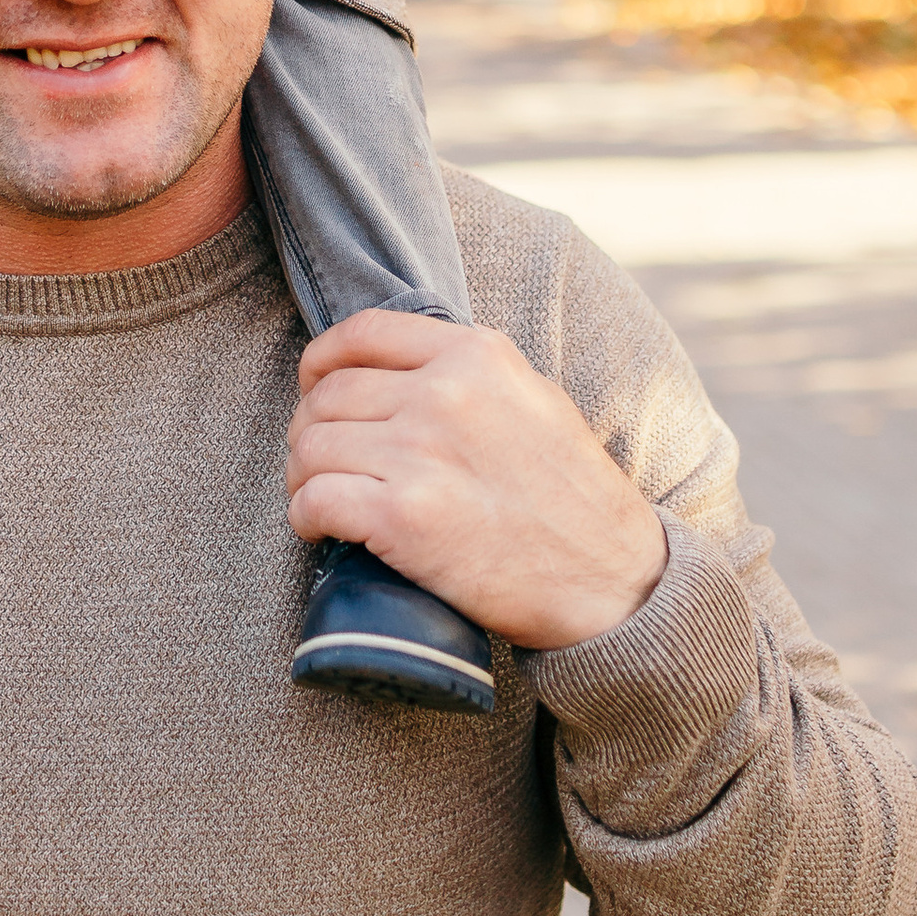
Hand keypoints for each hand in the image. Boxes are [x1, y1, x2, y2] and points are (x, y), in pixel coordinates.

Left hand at [286, 311, 666, 653]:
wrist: (611, 581)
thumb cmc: (572, 498)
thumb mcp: (532, 400)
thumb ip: (470, 374)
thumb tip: (400, 371)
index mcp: (476, 355)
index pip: (361, 334)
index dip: (321, 364)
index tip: (315, 391)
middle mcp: (445, 393)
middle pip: (328, 396)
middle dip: (310, 432)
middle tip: (319, 464)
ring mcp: (422, 452)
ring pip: (312, 447)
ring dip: (304, 477)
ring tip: (321, 499)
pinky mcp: (404, 517)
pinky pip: (315, 501)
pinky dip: (306, 518)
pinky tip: (322, 530)